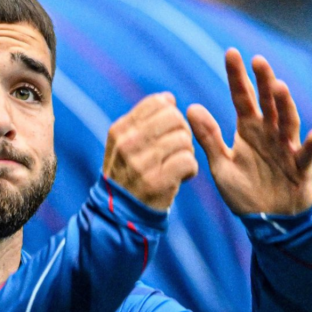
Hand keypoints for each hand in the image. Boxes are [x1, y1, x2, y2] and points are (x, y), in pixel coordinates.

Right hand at [102, 92, 198, 211]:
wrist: (122, 214)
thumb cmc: (130, 174)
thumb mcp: (125, 144)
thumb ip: (144, 120)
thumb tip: (168, 97)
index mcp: (120, 131)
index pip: (158, 103)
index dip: (172, 113)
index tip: (167, 131)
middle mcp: (127, 145)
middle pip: (174, 118)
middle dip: (183, 132)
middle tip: (178, 149)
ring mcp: (141, 164)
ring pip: (184, 140)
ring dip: (187, 153)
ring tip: (177, 165)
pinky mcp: (157, 182)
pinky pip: (188, 161)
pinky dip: (191, 170)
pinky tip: (182, 177)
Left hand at [187, 49, 311, 214]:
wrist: (268, 222)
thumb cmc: (245, 192)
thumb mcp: (221, 165)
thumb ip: (208, 138)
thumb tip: (190, 108)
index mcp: (249, 130)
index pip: (242, 98)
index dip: (237, 77)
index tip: (231, 53)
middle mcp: (269, 133)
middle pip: (267, 102)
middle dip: (263, 81)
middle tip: (257, 60)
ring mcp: (286, 148)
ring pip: (287, 121)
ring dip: (285, 105)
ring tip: (279, 87)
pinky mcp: (300, 168)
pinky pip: (306, 155)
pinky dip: (310, 145)